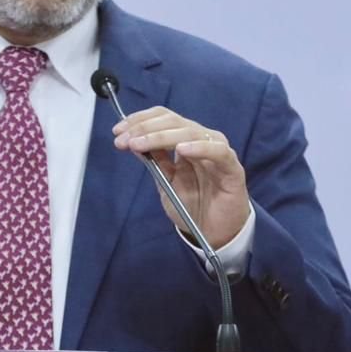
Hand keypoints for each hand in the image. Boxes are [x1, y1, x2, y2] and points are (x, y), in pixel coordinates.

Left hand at [112, 107, 248, 247]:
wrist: (214, 233)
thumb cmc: (191, 205)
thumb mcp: (166, 181)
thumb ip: (155, 161)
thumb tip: (132, 141)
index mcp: (185, 140)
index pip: (163, 118)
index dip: (140, 120)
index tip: (118, 131)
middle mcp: (201, 140)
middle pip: (173, 122)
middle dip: (145, 129)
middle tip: (124, 140)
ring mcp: (218, 151)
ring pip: (190, 132)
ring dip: (161, 136)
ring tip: (140, 144)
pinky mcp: (232, 168)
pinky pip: (218, 152)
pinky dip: (199, 148)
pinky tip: (181, 150)